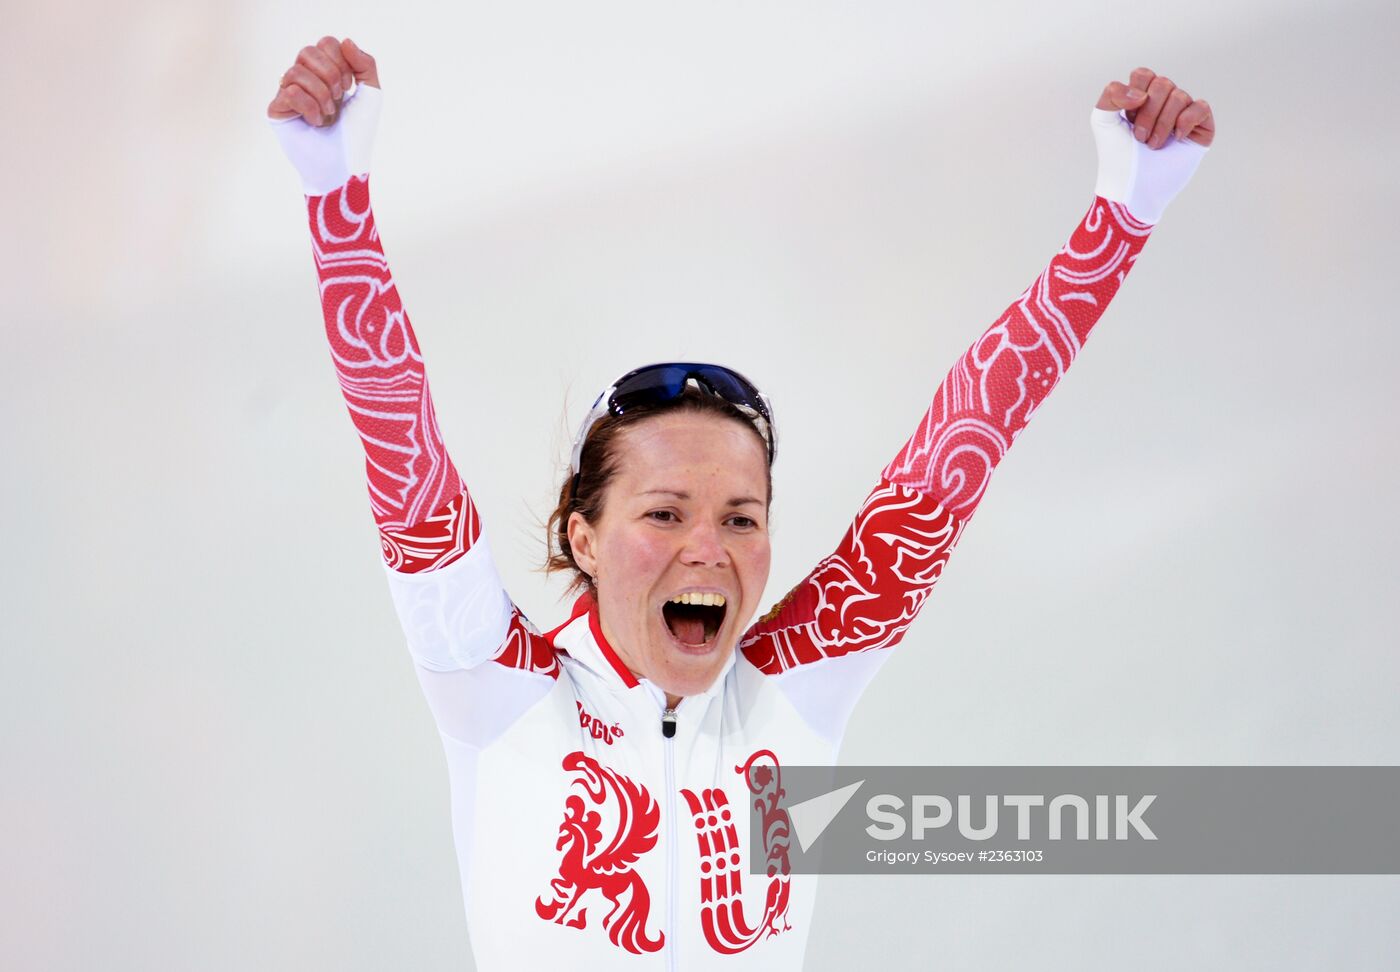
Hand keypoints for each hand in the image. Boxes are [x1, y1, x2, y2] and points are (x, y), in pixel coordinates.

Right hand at [267, 36, 378, 126]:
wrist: (347, 164)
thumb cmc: (358, 132)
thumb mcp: (371, 94)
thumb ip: (366, 64)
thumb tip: (346, 41)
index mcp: (324, 71)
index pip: (325, 43)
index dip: (341, 62)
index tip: (350, 87)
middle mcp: (303, 78)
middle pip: (308, 51)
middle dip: (331, 76)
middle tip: (339, 98)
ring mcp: (287, 93)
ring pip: (296, 71)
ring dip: (321, 94)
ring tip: (329, 114)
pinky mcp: (277, 110)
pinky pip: (289, 92)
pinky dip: (309, 108)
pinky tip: (316, 123)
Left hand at [1096, 67, 1213, 148]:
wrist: (1131, 185)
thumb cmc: (1116, 155)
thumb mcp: (1103, 120)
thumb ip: (1111, 94)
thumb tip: (1143, 94)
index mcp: (1142, 96)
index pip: (1144, 75)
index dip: (1134, 96)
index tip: (1128, 120)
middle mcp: (1164, 101)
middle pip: (1163, 84)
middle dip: (1148, 114)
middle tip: (1139, 138)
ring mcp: (1184, 113)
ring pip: (1180, 96)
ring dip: (1162, 124)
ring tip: (1152, 145)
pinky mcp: (1201, 127)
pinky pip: (1200, 107)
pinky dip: (1185, 122)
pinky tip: (1175, 139)